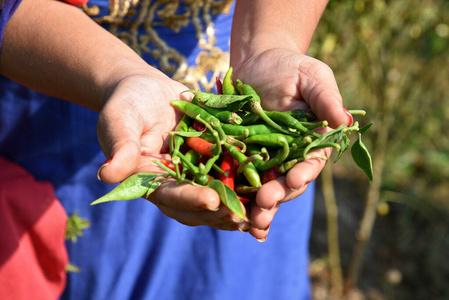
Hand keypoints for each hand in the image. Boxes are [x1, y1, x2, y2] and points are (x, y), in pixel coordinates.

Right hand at [96, 73, 249, 230]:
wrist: (146, 90)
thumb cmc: (127, 103)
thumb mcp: (120, 120)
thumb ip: (119, 147)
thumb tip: (107, 176)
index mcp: (151, 180)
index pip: (169, 195)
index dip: (190, 199)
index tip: (212, 199)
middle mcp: (175, 183)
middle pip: (197, 206)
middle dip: (221, 211)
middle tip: (245, 215)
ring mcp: (195, 174)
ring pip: (218, 196)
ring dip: (239, 206)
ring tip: (262, 211)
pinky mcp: (212, 160)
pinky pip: (230, 175)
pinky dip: (247, 183)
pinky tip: (269, 187)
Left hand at [233, 49, 352, 239]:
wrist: (256, 63)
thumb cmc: (289, 66)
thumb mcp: (312, 75)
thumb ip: (326, 98)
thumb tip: (346, 122)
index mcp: (311, 141)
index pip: (310, 163)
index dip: (303, 173)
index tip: (294, 180)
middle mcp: (289, 156)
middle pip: (286, 183)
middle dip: (276, 196)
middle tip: (263, 205)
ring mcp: (264, 159)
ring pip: (262, 188)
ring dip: (256, 207)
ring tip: (247, 221)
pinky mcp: (240, 157)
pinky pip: (237, 179)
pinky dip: (234, 196)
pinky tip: (228, 213)